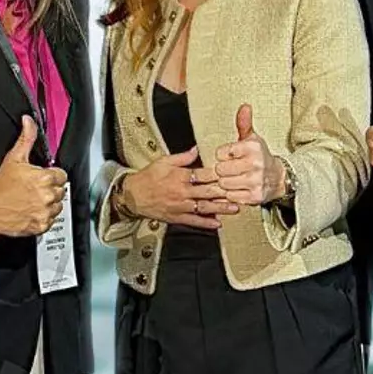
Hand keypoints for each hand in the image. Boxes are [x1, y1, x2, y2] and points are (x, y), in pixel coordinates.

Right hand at [0, 117, 68, 236]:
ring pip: (58, 205)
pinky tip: (30, 210)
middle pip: (60, 190)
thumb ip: (26, 138)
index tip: (40, 177)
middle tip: (33, 189)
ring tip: (31, 200)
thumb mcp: (13, 158)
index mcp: (44, 178)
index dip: (50, 175)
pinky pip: (51, 220)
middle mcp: (46, 195)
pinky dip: (43, 217)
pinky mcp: (41, 226)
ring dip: (48, 203)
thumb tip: (29, 121)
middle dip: (49, 188)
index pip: (61, 175)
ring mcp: (44, 212)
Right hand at [119, 147, 236, 229]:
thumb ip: (182, 157)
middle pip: (207, 192)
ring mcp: (180, 206)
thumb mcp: (163, 161)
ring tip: (234, 208)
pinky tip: (217, 224)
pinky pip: (193, 221)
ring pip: (204, 207)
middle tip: (239, 192)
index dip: (218, 175)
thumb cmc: (148, 178)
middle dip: (225, 192)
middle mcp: (181, 192)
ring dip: (220, 208)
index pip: (202, 175)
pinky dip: (206, 223)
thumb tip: (196, 150)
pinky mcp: (176, 217)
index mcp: (179, 176)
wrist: (133, 196)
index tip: (230, 173)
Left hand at [215, 104, 284, 205]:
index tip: (230, 156)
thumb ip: (244, 123)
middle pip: (220, 169)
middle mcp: (255, 164)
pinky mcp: (255, 196)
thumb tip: (244, 106)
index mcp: (252, 147)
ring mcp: (255, 181)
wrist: (279, 178)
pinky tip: (238, 188)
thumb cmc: (259, 156)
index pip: (220, 152)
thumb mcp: (252, 138)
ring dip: (225, 183)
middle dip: (222, 170)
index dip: (222, 155)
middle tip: (229, 169)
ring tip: (233, 178)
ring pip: (224, 184)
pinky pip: (231, 196)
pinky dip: (231, 194)